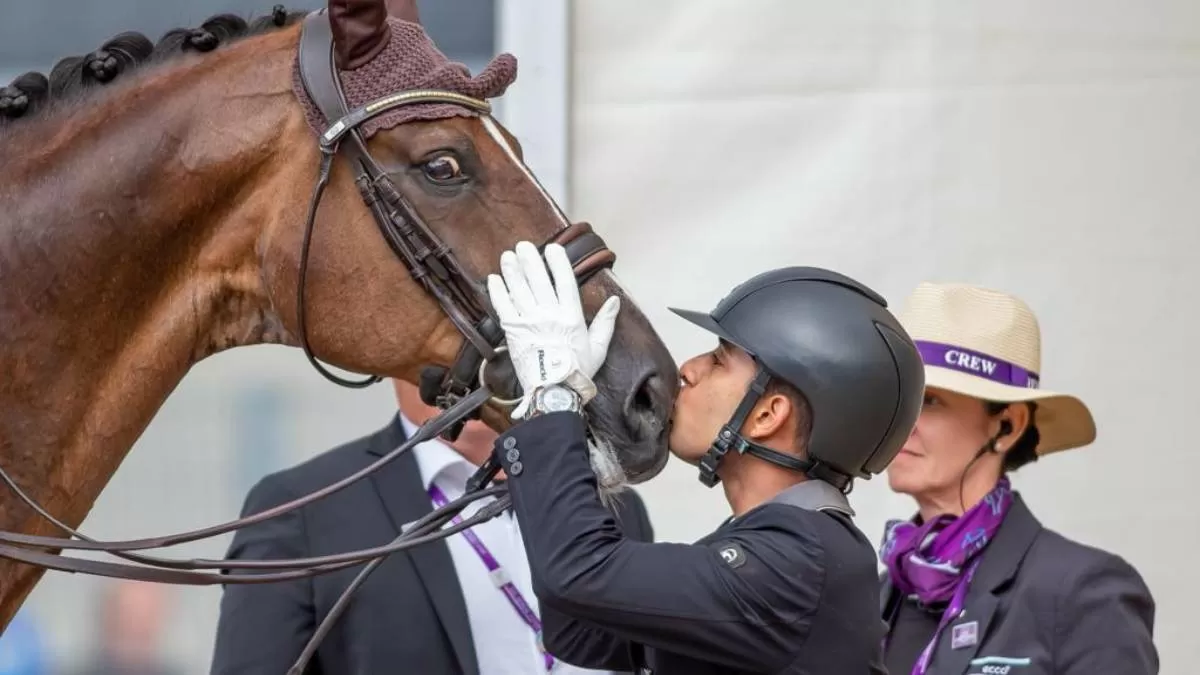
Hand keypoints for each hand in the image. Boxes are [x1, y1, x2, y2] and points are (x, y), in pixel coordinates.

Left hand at [486, 241, 619, 418]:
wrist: (554, 393)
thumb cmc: (578, 372)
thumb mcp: (599, 347)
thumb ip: (606, 322)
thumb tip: (615, 300)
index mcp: (571, 316)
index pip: (564, 281)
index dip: (557, 262)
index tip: (552, 249)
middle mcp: (549, 314)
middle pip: (538, 279)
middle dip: (530, 259)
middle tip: (523, 246)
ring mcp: (529, 322)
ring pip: (519, 289)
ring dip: (512, 270)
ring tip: (508, 256)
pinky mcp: (513, 332)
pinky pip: (503, 307)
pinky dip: (498, 292)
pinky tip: (494, 279)